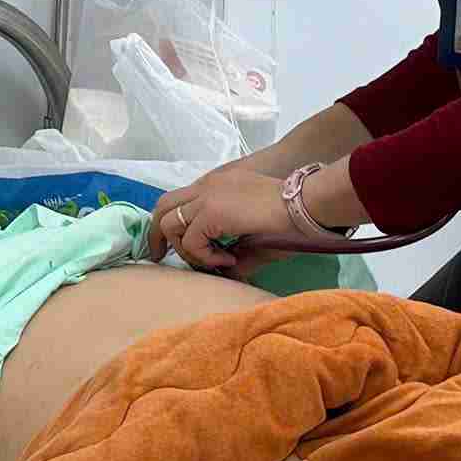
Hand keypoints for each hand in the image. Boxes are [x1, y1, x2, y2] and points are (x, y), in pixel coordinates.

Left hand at [150, 168, 294, 277]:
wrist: (304, 204)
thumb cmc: (287, 219)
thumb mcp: (253, 236)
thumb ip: (234, 251)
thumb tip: (224, 275)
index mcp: (215, 185)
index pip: (177, 200)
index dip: (169, 223)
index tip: (170, 247)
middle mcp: (205, 186)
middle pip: (162, 206)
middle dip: (157, 235)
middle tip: (160, 258)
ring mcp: (206, 196)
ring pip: (170, 224)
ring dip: (187, 250)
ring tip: (215, 261)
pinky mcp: (211, 210)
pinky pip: (191, 240)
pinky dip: (205, 256)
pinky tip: (229, 260)